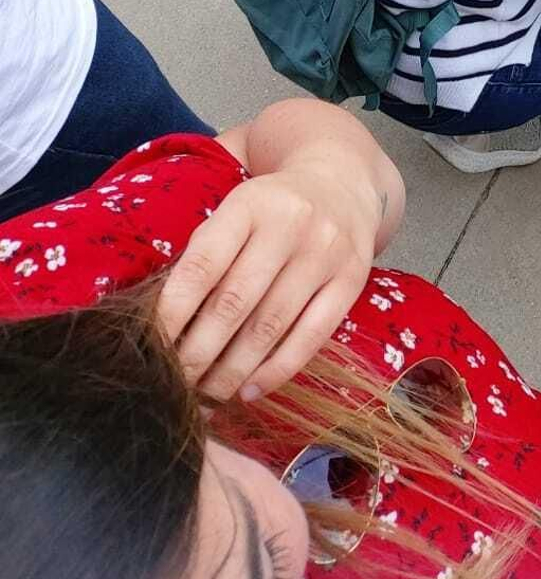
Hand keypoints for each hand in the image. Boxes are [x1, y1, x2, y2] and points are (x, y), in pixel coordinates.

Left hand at [155, 155, 385, 401]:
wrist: (342, 182)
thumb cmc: (271, 208)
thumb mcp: (236, 210)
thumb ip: (205, 254)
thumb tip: (163, 326)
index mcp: (250, 203)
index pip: (203, 265)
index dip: (172, 313)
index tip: (150, 350)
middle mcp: (291, 224)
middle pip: (234, 303)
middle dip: (197, 354)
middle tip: (173, 385)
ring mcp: (326, 252)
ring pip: (270, 327)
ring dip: (231, 372)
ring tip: (205, 396)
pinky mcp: (352, 279)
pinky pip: (311, 337)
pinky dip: (276, 371)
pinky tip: (249, 390)